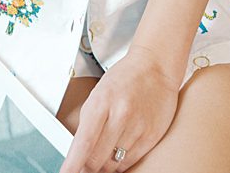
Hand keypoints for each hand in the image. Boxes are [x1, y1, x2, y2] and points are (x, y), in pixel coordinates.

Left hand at [60, 48, 179, 172]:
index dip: (73, 163)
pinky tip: (116, 160)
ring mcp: (137, 127)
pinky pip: (132, 160)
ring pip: (115, 163)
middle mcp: (120, 116)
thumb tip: (79, 152)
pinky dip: (121, 165)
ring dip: (104, 168)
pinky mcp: (152, 136)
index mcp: (100, 103)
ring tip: (100, 162)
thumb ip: (89, 123)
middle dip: (87, 168)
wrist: (155, 67)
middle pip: (98, 157)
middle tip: (82, 169)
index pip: (83, 142)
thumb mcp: (98, 95)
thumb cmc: (123, 80)